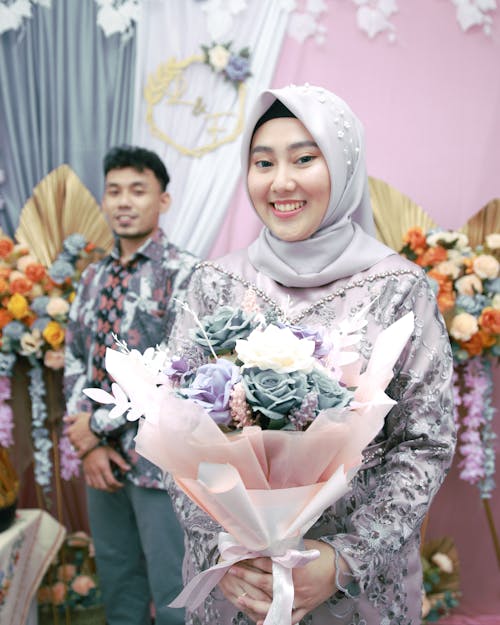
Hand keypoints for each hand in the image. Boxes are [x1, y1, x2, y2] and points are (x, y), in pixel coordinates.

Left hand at [64, 412, 98, 457]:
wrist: (99, 425)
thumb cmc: (90, 419)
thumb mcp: (79, 415)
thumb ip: (71, 418)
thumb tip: (63, 419)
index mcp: (69, 430)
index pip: (67, 434)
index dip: (73, 433)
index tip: (79, 432)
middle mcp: (72, 438)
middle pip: (71, 441)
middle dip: (76, 440)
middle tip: (83, 437)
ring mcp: (77, 444)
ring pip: (75, 447)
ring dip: (79, 446)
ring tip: (86, 443)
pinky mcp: (84, 449)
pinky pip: (79, 455)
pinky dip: (80, 455)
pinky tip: (83, 453)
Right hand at [82, 445, 130, 491]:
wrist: (88, 447)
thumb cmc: (101, 449)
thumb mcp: (112, 453)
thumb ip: (120, 461)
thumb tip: (128, 469)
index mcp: (103, 466)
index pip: (111, 481)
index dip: (118, 485)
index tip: (122, 484)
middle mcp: (96, 471)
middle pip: (104, 486)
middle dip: (112, 489)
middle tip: (117, 487)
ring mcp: (89, 473)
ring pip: (97, 487)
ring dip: (104, 489)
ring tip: (110, 487)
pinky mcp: (85, 473)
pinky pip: (90, 484)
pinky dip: (96, 487)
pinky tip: (101, 485)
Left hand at [219, 540, 337, 624]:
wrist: (342, 567)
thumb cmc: (322, 553)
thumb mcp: (302, 546)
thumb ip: (285, 547)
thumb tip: (267, 542)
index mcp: (293, 567)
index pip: (267, 563)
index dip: (252, 559)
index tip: (239, 555)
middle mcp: (294, 585)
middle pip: (265, 582)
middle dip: (247, 576)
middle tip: (232, 571)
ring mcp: (299, 599)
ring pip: (272, 603)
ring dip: (254, 601)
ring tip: (240, 597)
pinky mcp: (304, 607)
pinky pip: (288, 618)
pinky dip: (274, 620)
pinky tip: (260, 622)